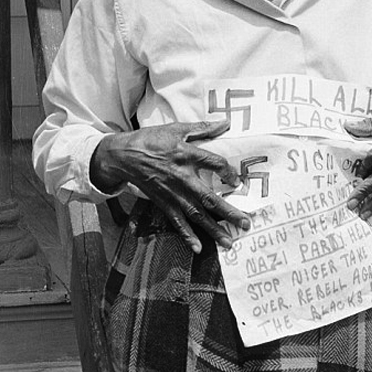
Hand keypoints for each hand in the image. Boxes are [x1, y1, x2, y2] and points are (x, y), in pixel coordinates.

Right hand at [91, 120, 250, 252]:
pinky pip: (178, 222)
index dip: (228, 172)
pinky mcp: (164, 203)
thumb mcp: (177, 128)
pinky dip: (188, 236)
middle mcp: (182, 177)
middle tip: (246, 223)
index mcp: (187, 155)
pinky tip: (199, 248)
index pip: (214, 164)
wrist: (125, 156)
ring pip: (197, 214)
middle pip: (209, 198)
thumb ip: (203, 128)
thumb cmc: (152, 140)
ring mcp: (173, 193)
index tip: (236, 180)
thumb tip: (225, 123)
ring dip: (214, 229)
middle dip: (229, 212)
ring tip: (229, 242)